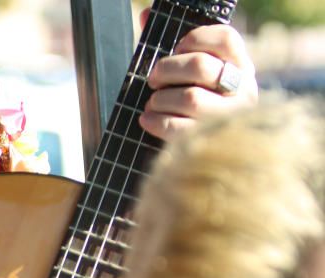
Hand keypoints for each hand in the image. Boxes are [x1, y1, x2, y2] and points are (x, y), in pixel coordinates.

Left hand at [139, 9, 257, 140]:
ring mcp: (231, 117)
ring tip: (153, 103)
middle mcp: (243, 89)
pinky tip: (147, 119)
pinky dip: (155, 121)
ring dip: (160, 100)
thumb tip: (146, 14)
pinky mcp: (213, 141)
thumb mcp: (192, 73)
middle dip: (166, 70)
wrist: (210, 152)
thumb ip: (173, 45)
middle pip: (200, 67)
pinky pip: (178, 127)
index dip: (193, 40)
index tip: (179, 49)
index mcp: (242, 65)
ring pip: (190, 98)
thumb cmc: (195, 102)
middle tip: (153, 78)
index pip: (224, 38)